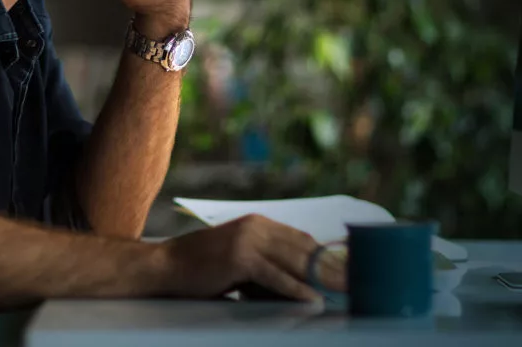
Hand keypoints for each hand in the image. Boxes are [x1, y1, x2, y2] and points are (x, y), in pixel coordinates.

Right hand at [156, 215, 345, 301]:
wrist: (167, 265)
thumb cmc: (203, 267)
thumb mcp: (239, 257)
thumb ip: (267, 263)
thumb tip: (302, 283)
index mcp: (258, 222)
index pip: (301, 239)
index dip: (326, 254)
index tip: (346, 269)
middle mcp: (256, 226)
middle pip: (304, 248)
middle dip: (331, 267)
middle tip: (354, 282)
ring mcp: (248, 240)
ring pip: (294, 261)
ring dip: (321, 278)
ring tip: (342, 291)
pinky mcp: (240, 258)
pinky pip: (275, 276)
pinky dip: (296, 288)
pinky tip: (311, 298)